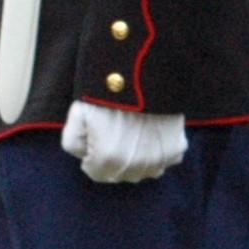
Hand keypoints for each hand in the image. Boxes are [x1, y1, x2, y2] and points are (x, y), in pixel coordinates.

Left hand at [60, 102, 187, 183]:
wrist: (143, 74)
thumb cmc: (107, 93)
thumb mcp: (78, 115)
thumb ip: (73, 143)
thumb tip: (85, 155)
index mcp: (106, 160)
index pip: (95, 172)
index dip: (93, 153)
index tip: (98, 135)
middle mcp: (133, 168)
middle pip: (119, 173)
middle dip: (113, 158)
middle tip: (116, 131)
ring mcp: (157, 161)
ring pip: (142, 170)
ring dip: (136, 159)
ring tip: (133, 133)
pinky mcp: (175, 150)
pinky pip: (163, 160)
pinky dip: (157, 151)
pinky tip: (150, 132)